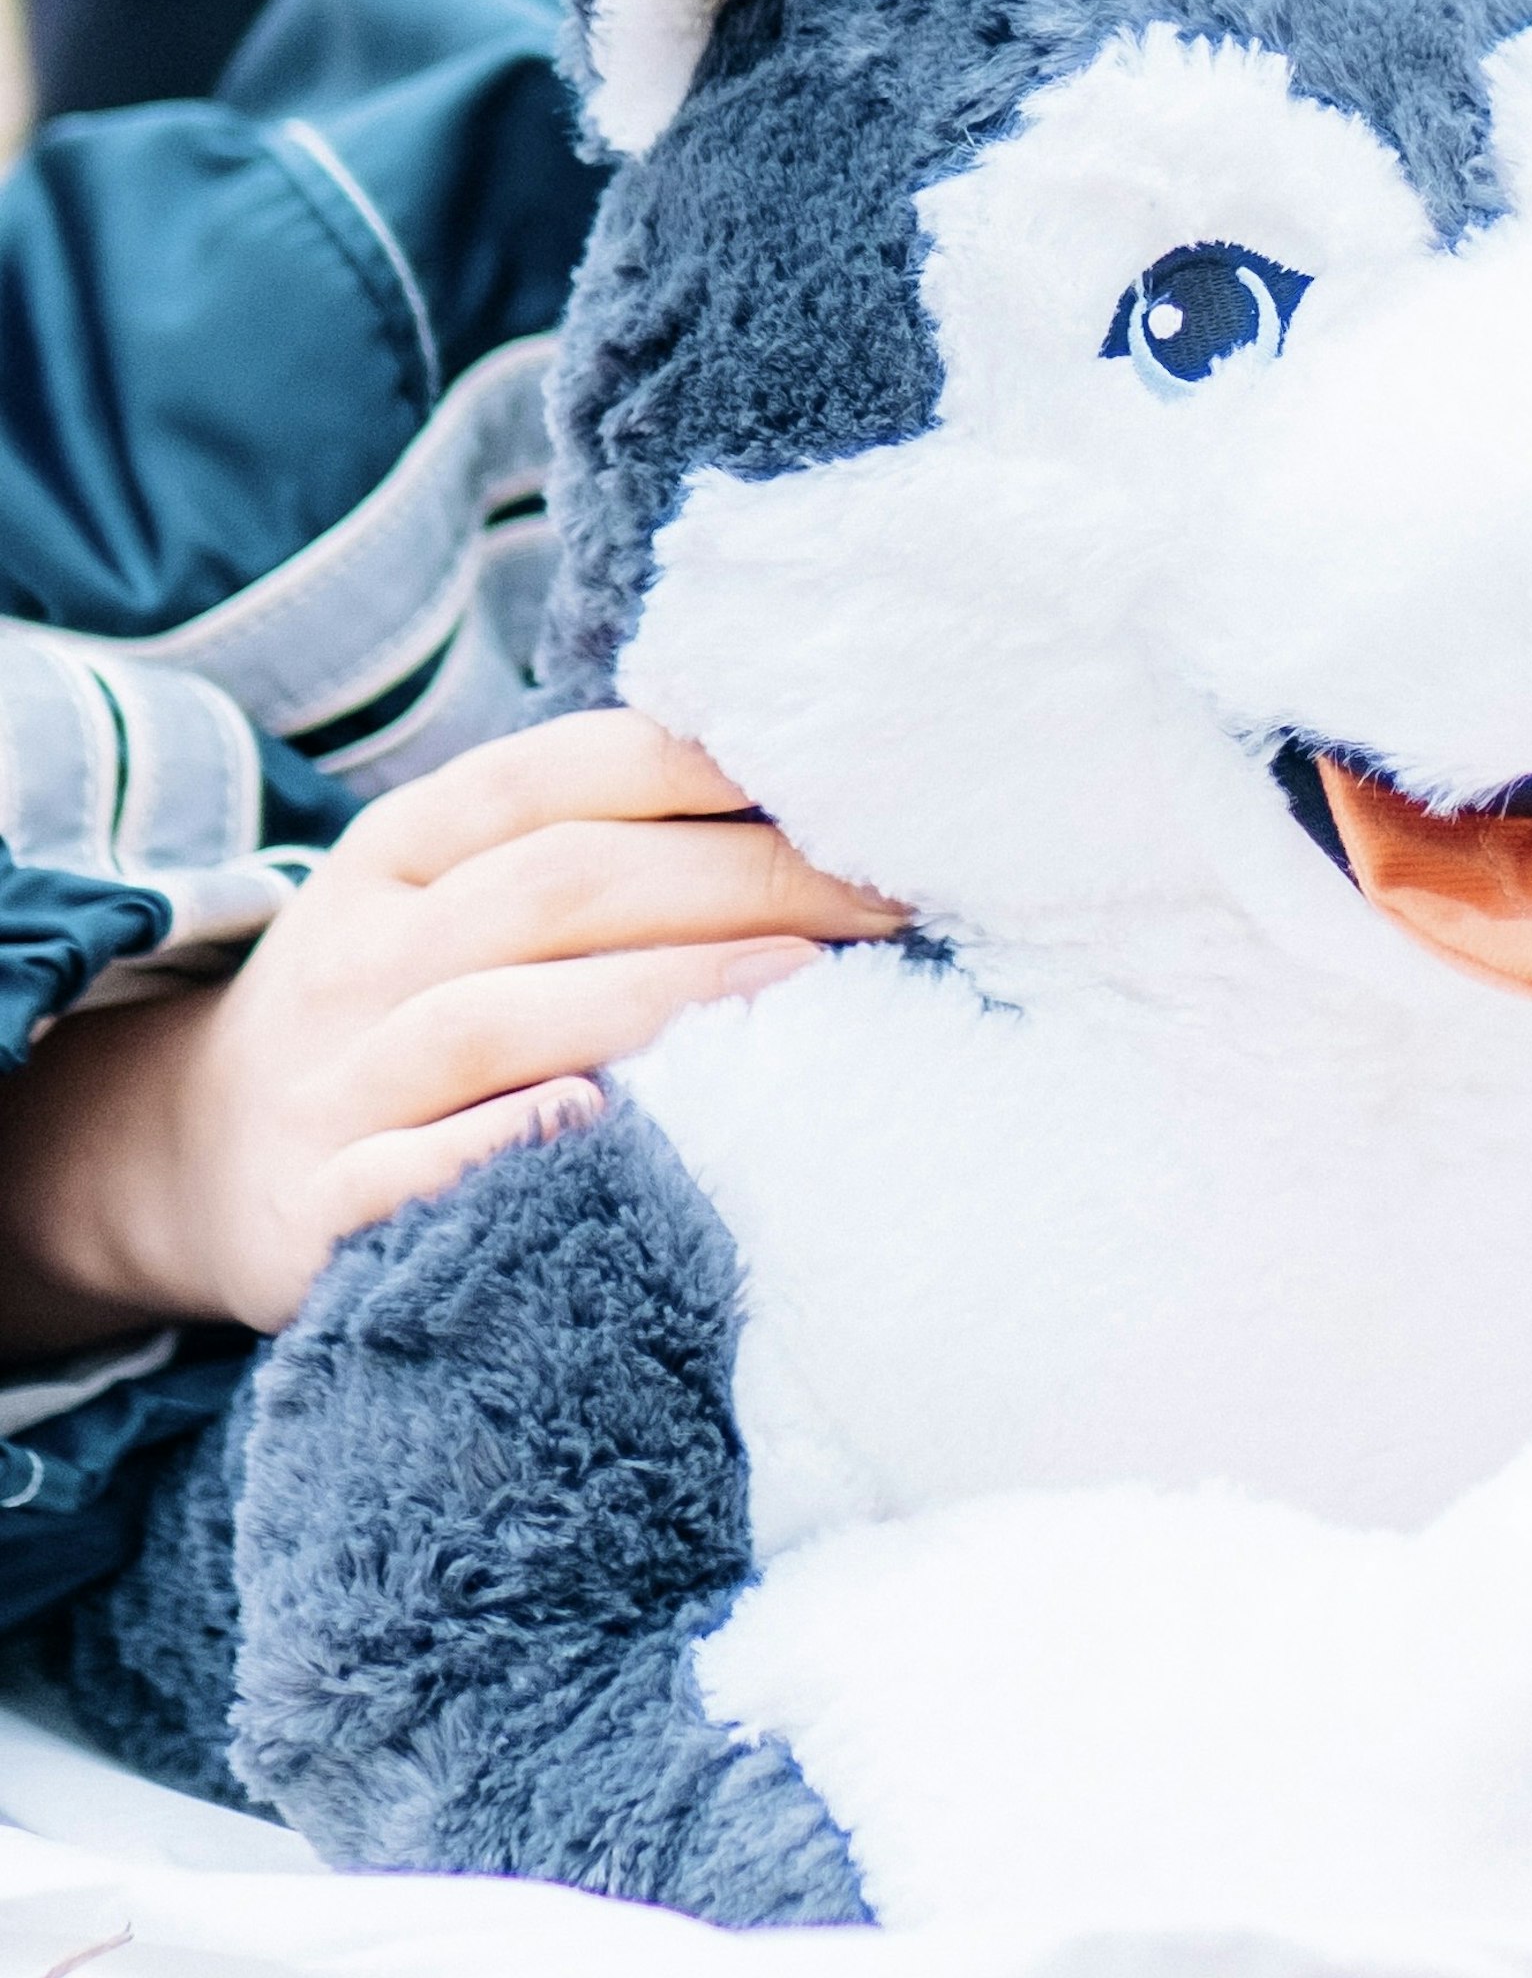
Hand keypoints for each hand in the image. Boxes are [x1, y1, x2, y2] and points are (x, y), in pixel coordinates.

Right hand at [0, 718, 900, 1347]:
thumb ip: (585, 846)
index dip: (701, 769)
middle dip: (742, 881)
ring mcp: (333, 1081)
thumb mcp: (449, 897)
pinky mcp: (319, 1207)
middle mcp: (359, 950)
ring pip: (492, 1018)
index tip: (849, 789)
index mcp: (400, 849)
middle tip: (890, 899)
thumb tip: (808, 803)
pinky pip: (408, 1171)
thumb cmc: (400, 1008)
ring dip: (659, 996)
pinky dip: (506, 1144)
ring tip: (805, 986)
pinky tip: (604, 1123)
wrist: (195, 1154)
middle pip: (557, 887)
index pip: (553, 775)